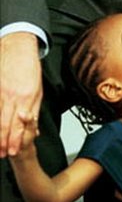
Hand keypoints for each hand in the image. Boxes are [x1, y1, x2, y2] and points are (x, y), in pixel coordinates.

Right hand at [0, 33, 42, 157]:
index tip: (14, 151)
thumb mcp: (38, 90)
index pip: (20, 124)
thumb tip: (34, 127)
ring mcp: (2, 92)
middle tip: (3, 154)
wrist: (19, 47)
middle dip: (4, 141)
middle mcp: (13, 96)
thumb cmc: (29, 68)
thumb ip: (34, 109)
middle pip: (7, 124)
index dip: (16, 139)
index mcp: (27, 98)